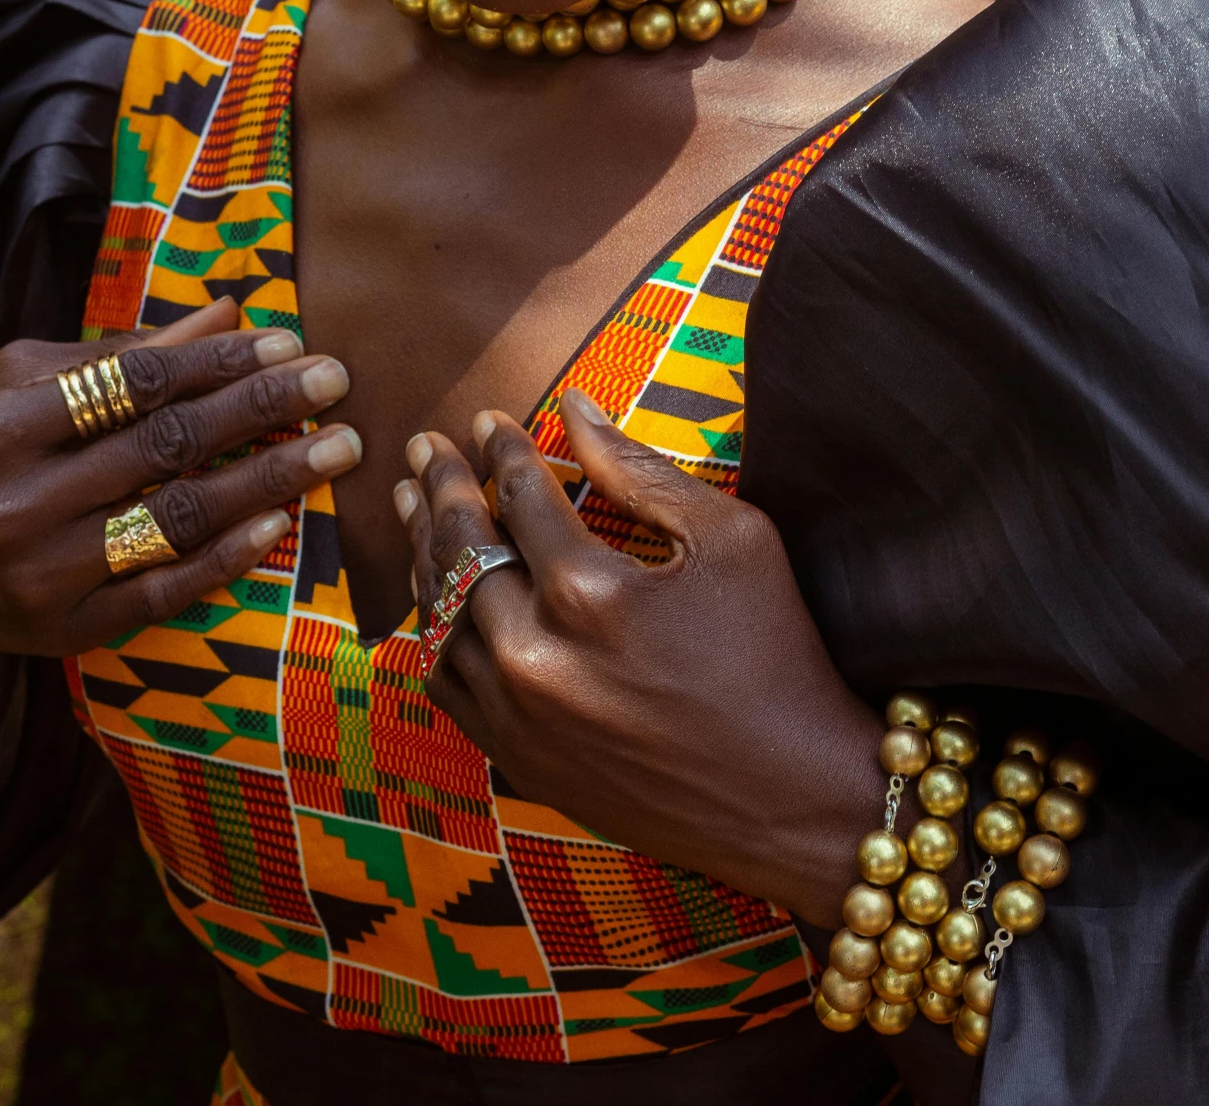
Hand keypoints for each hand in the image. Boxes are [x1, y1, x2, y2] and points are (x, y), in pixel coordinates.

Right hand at [0, 298, 358, 655]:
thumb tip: (228, 313)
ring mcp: (40, 576)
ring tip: (335, 449)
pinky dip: (223, 562)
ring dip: (268, 482)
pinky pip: (159, 595)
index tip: (286, 342)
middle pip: (165, 447)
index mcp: (1, 427)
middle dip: (262, 409)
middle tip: (336, 381)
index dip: (217, 362)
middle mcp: (18, 503)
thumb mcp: (17, 381)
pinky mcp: (59, 632)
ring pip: (176, 521)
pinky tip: (277, 526)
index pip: (133, 384)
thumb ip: (121, 350)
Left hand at [395, 394, 881, 926]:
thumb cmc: (776, 658)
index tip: (489, 421)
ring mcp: (519, 718)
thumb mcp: (731, 540)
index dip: (501, 448)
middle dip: (439, 486)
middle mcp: (534, 657)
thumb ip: (639, 469)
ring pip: (438, 616)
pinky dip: (433, 630)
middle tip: (424, 447)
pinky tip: (435, 597)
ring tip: (412, 504)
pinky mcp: (522, 762)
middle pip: (459, 549)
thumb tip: (574, 407)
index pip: (518, 494)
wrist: (796, 800)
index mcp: (587, 592)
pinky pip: (447, 685)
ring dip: (423, 551)